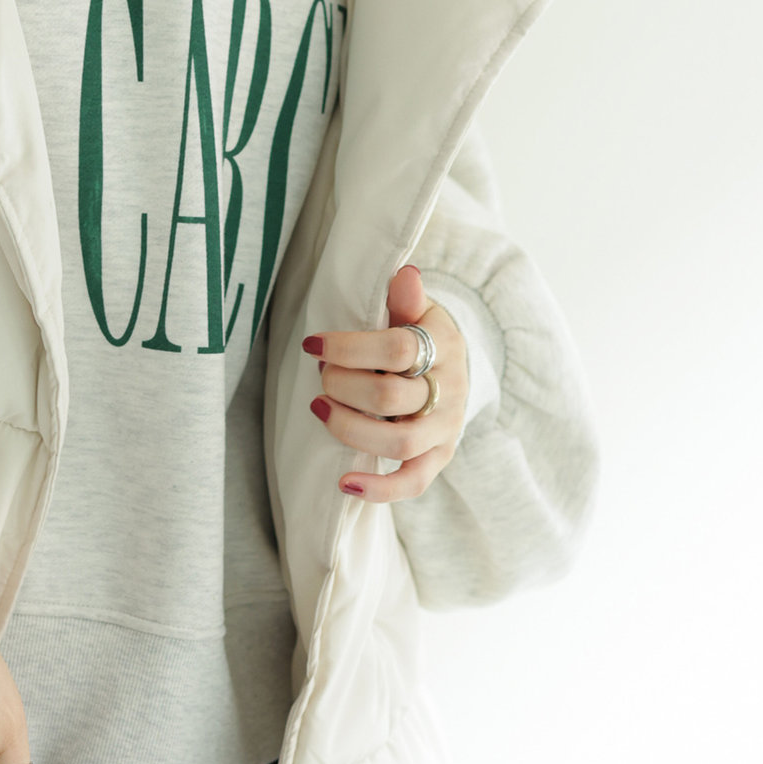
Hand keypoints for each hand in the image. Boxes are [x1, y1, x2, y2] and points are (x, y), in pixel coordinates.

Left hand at [302, 263, 468, 502]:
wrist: (451, 372)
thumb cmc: (421, 337)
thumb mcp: (418, 311)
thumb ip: (407, 298)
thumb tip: (403, 274)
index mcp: (443, 346)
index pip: (396, 348)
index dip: (348, 347)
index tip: (311, 345)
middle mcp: (449, 391)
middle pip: (389, 396)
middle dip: (342, 386)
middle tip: (321, 376)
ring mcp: (444, 429)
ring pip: (398, 441)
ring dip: (349, 428)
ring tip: (320, 409)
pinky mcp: (437, 458)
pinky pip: (412, 483)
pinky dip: (379, 489)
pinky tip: (345, 483)